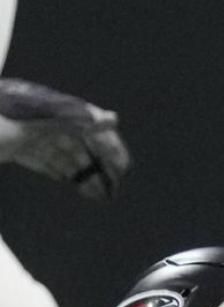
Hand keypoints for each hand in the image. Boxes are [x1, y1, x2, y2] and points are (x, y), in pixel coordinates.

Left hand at [0, 79, 129, 198]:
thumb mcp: (28, 124)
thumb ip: (70, 121)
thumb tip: (111, 118)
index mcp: (45, 106)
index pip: (87, 122)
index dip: (107, 144)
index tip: (123, 168)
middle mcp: (38, 118)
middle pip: (77, 141)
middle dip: (97, 164)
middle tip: (115, 188)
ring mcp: (24, 132)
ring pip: (63, 154)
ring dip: (82, 174)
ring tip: (100, 195)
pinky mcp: (13, 147)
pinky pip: (43, 161)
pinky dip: (61, 174)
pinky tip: (75, 186)